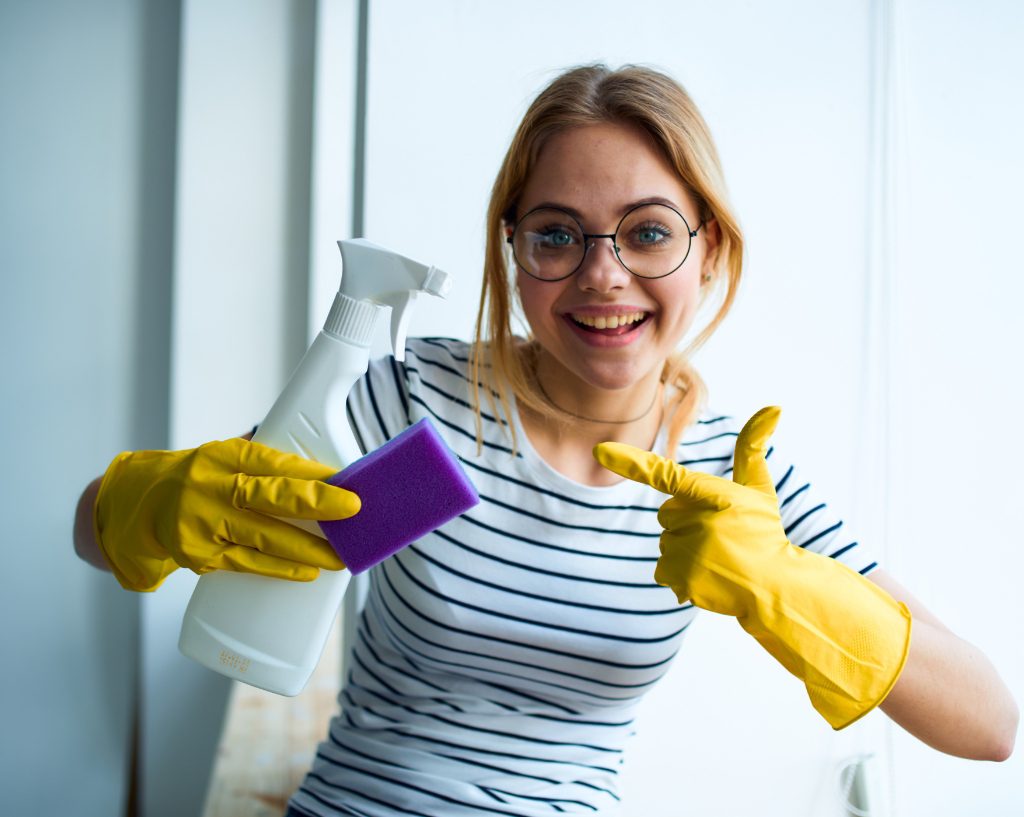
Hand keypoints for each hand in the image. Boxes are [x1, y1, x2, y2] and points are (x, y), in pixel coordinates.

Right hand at [93, 438, 359, 591]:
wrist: (134, 507)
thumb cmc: (193, 479)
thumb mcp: (221, 456)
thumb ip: (263, 459)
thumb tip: (320, 466)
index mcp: (222, 455)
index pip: (274, 461)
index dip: (312, 471)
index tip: (345, 478)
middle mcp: (211, 487)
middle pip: (271, 496)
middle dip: (317, 502)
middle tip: (353, 509)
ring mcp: (203, 523)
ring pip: (264, 537)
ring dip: (308, 548)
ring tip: (341, 555)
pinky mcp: (199, 555)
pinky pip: (248, 563)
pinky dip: (281, 568)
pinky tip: (307, 571)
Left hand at [594, 406, 911, 728]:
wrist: (774, 585)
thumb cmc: (764, 531)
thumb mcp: (759, 487)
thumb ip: (752, 447)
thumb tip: (774, 406)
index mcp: (710, 494)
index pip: (664, 474)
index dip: (631, 462)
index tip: (601, 450)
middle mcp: (695, 521)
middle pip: (667, 514)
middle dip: (687, 521)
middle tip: (719, 534)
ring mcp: (687, 551)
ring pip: (666, 542)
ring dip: (686, 549)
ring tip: (717, 557)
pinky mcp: (682, 578)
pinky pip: (663, 571)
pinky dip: (680, 574)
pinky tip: (708, 575)